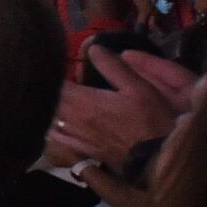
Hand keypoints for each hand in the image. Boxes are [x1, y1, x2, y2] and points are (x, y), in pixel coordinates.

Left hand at [48, 48, 193, 168]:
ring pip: (50, 120)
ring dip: (48, 109)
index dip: (51, 74)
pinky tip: (51, 125)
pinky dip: (51, 130)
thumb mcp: (139, 88)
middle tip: (48, 81)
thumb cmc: (151, 120)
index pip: (56, 84)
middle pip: (50, 102)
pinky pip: (58, 140)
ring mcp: (76, 137)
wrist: (158, 159)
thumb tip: (93, 48)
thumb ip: (114, 68)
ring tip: (48, 100)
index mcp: (84, 101)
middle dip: (48, 90)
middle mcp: (73, 119)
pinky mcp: (82, 151)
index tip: (49, 65)